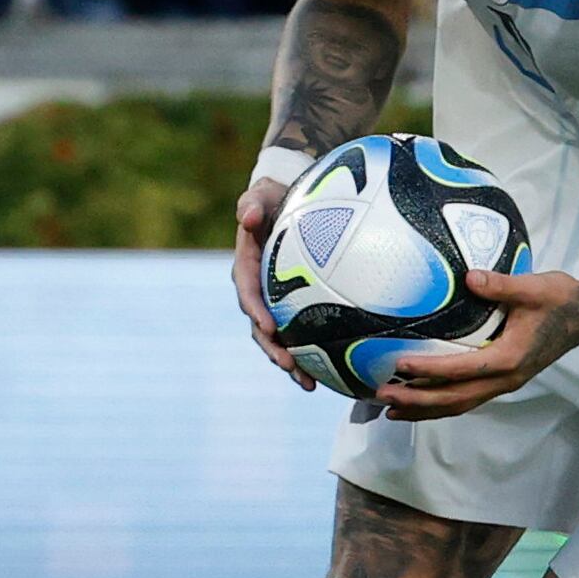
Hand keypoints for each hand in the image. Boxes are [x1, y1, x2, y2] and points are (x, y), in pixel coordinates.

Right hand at [231, 178, 310, 389]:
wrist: (286, 205)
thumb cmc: (273, 198)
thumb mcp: (261, 194)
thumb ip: (252, 203)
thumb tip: (247, 216)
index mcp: (247, 268)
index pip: (248, 293)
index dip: (255, 312)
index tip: (267, 327)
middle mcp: (257, 292)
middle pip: (261, 328)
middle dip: (273, 350)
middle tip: (288, 365)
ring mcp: (274, 303)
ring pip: (278, 340)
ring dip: (290, 363)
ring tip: (309, 383)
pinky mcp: (291, 309)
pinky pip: (299, 335)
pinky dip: (311, 355)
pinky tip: (331, 373)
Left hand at [372, 267, 578, 420]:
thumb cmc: (560, 299)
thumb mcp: (533, 287)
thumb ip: (501, 285)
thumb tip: (470, 277)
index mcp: (510, 359)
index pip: (461, 369)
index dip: (429, 369)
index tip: (399, 366)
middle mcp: (506, 379)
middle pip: (455, 398)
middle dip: (417, 400)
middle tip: (382, 395)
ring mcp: (505, 383)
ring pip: (460, 404)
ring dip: (425, 409)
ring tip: (390, 410)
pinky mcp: (504, 381)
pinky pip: (467, 399)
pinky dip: (440, 404)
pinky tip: (420, 403)